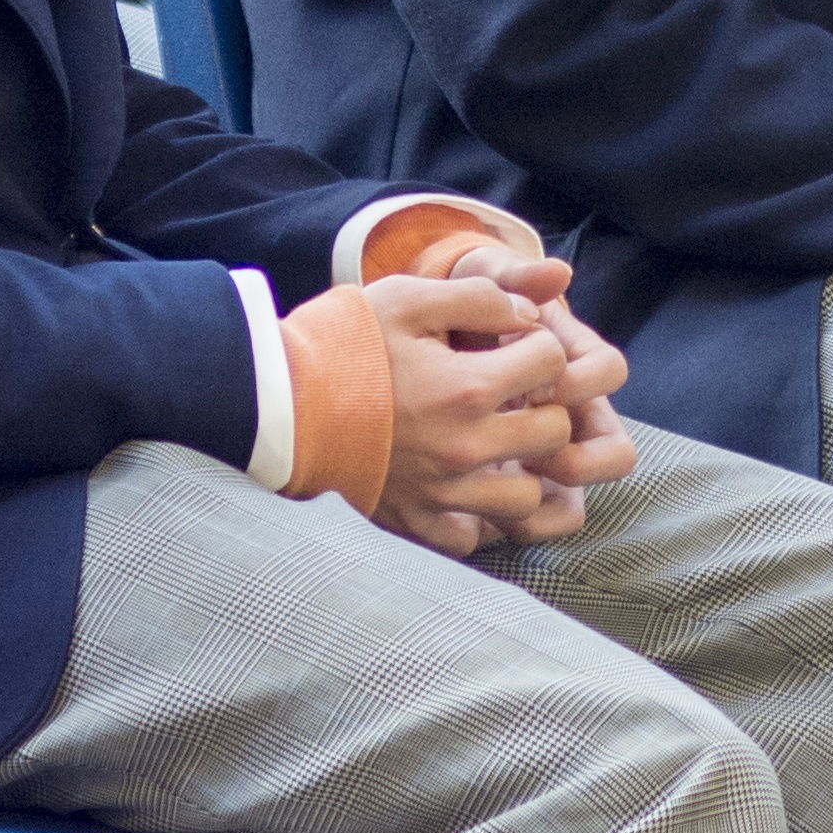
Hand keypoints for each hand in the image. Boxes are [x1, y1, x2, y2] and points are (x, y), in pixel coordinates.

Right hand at [351, 270, 608, 557]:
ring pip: (527, 497)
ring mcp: (441, 492)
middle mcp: (466, 448)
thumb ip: (477, 297)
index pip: (553, 362)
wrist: (277, 404)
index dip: (538, 343)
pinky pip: (471, 536)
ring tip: (496, 442)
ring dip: (522, 467)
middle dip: (544, 404)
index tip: (512, 343)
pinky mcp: (415, 522)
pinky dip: (475, 515)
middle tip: (513, 392)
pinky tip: (461, 484)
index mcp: (469, 388)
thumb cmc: (341, 344)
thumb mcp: (408, 298)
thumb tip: (528, 312)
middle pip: (555, 432)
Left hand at [432, 238, 639, 511]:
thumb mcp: (482, 283)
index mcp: (576, 362)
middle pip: (617, 454)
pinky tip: (474, 501)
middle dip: (577, 456)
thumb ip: (514, 277)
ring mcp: (548, 461)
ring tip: (500, 479)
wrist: (424, 347)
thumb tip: (558, 272)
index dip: (581, 379)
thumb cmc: (464, 310)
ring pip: (578, 504)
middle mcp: (574, 417)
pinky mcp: (517, 492)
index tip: (538, 380)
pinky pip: (537, 526)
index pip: (611, 370)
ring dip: (547, 499)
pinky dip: (515, 525)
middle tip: (529, 445)